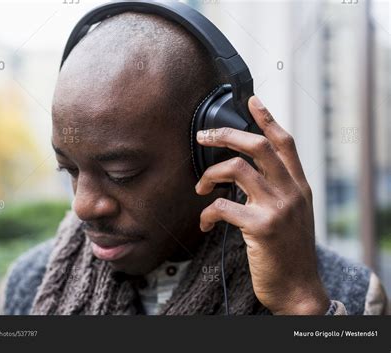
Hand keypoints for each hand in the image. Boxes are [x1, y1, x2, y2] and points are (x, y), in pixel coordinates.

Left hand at [195, 96, 329, 314]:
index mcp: (299, 186)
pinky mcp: (260, 228)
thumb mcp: (295, 213)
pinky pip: (222, 206)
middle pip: (257, 146)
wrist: (298, 288)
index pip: (284, 142)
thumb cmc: (290, 251)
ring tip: (201, 186)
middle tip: (204, 136)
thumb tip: (246, 170)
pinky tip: (205, 222)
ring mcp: (277, 208)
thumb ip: (279, 189)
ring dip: (210, 174)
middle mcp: (291, 192)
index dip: (267, 118)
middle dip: (225, 134)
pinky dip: (207, 213)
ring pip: (236, 170)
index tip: (251, 100)